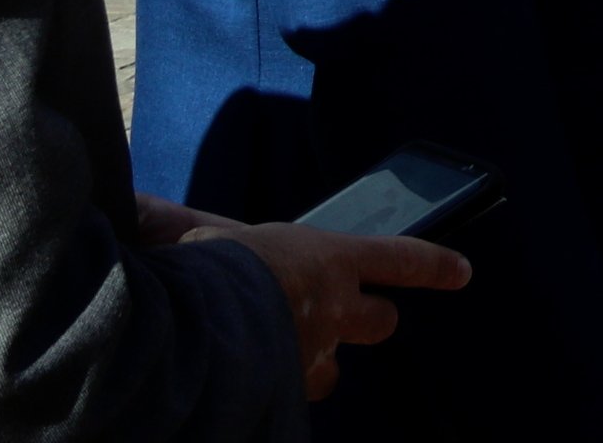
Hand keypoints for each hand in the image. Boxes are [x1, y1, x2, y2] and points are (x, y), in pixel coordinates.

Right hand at [165, 207, 470, 400]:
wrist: (192, 335)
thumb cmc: (202, 273)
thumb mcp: (203, 236)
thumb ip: (189, 226)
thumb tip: (141, 207)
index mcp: (326, 259)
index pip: (400, 259)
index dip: (433, 266)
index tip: (461, 271)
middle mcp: (331, 310)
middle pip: (380, 321)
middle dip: (369, 320)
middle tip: (346, 317)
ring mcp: (311, 356)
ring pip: (333, 369)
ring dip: (316, 361)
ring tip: (284, 352)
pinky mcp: (286, 394)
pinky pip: (290, 395)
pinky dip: (275, 389)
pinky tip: (250, 381)